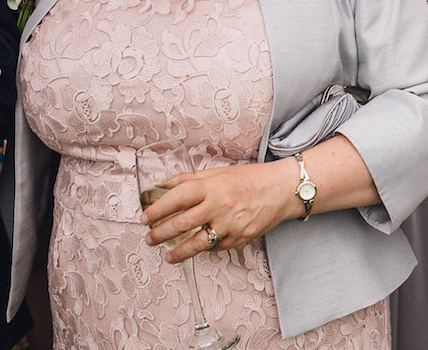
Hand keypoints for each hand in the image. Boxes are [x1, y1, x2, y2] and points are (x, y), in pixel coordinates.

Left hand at [142, 159, 297, 261]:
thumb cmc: (250, 179)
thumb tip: (161, 186)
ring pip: (196, 244)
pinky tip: (198, 248)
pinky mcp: (240, 238)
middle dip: (160, 234)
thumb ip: (189, 179)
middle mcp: (220, 205)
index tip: (144, 217)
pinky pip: (216, 248)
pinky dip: (205, 249)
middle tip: (150, 238)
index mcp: (212, 186)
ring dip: (177, 252)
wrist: (283, 189)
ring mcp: (231, 224)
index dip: (157, 209)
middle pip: (181, 224)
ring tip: (167, 255)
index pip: (177, 198)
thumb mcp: (219, 172)